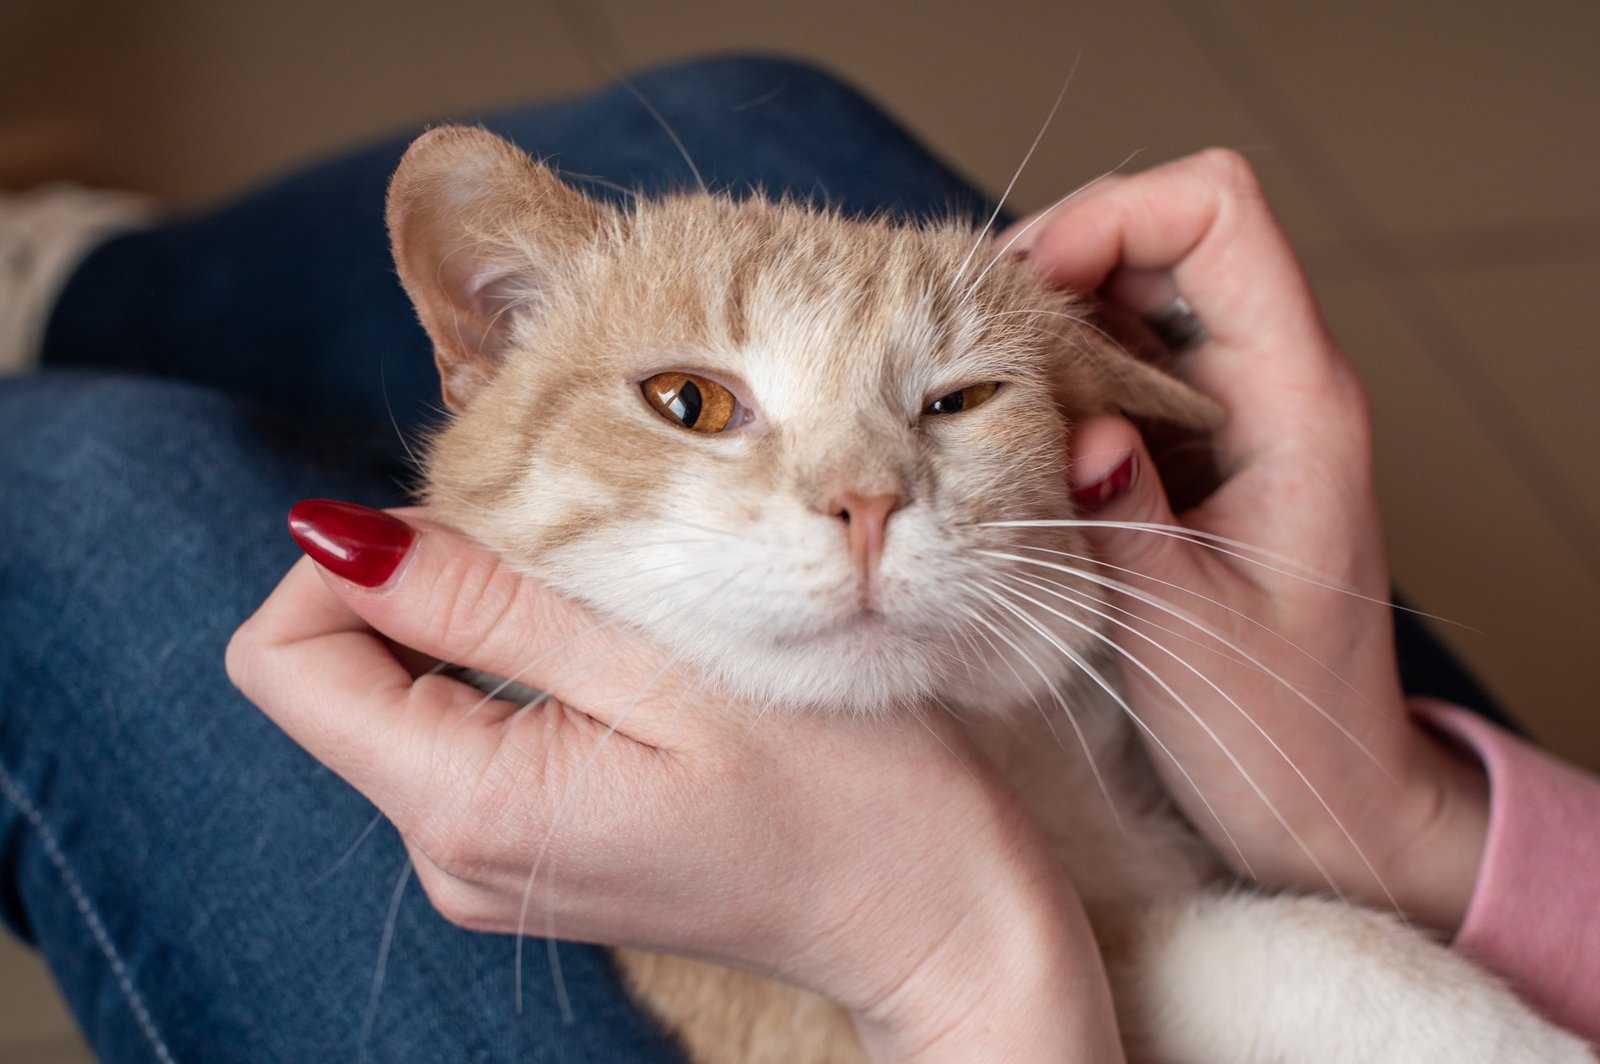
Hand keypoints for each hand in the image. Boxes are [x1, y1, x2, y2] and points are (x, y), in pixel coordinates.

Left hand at [227, 501, 1123, 1061]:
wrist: (927, 913)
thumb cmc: (843, 788)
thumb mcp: (669, 667)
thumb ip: (489, 606)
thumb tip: (335, 537)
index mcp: (469, 804)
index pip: (283, 657)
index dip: (345, 563)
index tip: (473, 527)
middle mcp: (449, 851)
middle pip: (335, 674)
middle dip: (424, 587)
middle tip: (577, 563)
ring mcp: (486, 863)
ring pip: (401, 696)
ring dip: (480, 624)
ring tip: (621, 616)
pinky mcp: (531, 851)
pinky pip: (463, 733)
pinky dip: (513, 671)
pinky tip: (621, 663)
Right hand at [1004, 149, 1488, 932]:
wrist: (1321, 785)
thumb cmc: (1277, 719)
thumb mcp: (1188, 628)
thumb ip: (1130, 519)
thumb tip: (1078, 429)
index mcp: (1297, 404)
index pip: (1218, 215)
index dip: (1114, 216)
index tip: (1022, 288)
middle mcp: (1272, 384)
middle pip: (1164, 236)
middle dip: (1059, 262)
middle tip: (963, 346)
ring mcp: (1232, 411)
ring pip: (1134, 295)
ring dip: (1048, 322)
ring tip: (966, 390)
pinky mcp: (1194, 447)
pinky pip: (1121, 364)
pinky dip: (1056, 375)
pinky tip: (998, 433)